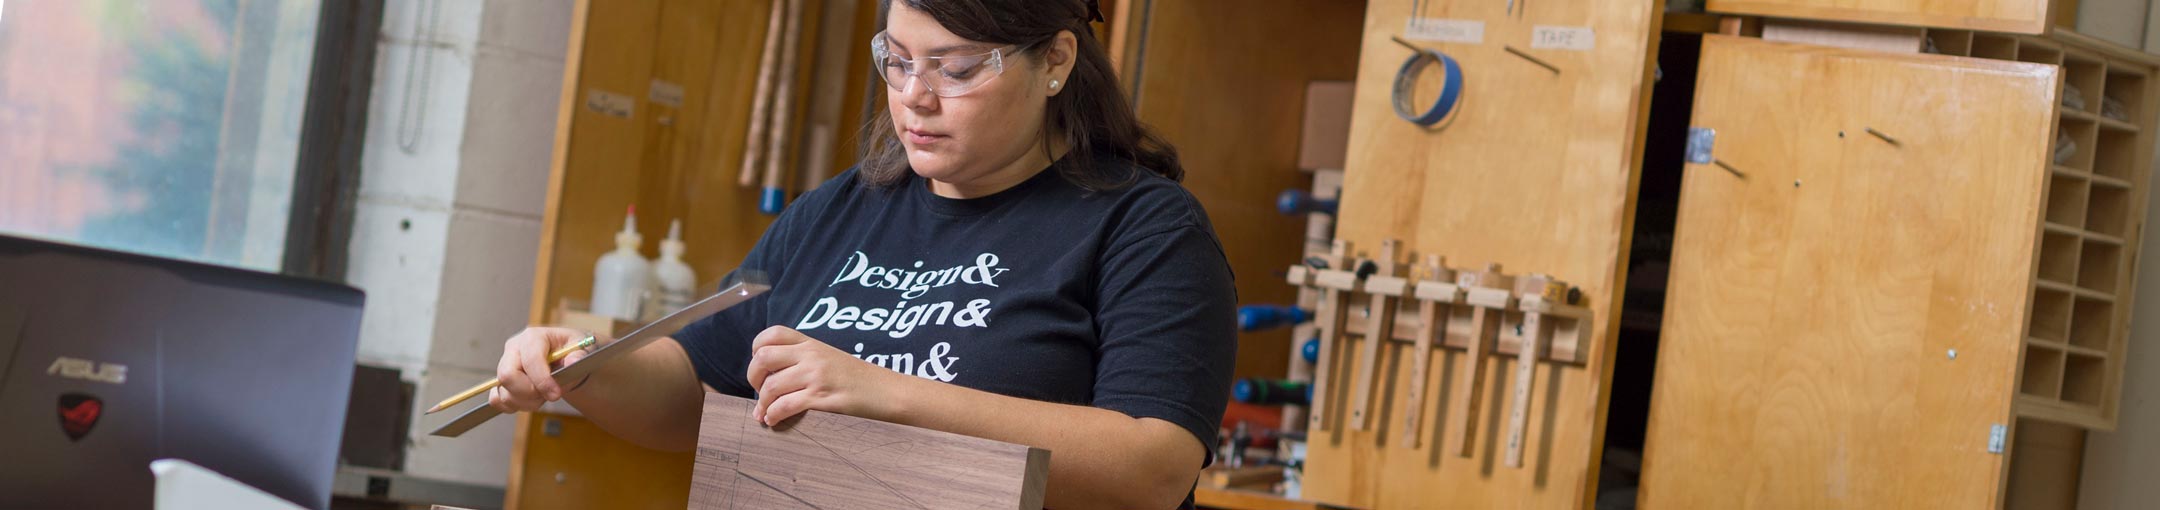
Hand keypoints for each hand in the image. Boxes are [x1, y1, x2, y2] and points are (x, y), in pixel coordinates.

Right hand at [487, 327, 603, 412]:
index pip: (529, 360)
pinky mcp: (500, 381)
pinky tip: (530, 400)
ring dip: (528, 402)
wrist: (565, 360)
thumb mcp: (582, 347)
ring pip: (504, 393)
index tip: (556, 394)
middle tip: (549, 395)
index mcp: (533, 337)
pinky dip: (515, 406)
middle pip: (507, 376)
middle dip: (530, 393)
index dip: (542, 380)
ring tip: (544, 395)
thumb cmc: (572, 351)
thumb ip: (579, 355)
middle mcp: (514, 349)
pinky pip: (498, 400)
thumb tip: (572, 361)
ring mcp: (504, 365)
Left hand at [746, 326, 905, 425]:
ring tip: (764, 414)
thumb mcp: (831, 358)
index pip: (772, 334)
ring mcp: (816, 376)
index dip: (757, 350)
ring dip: (762, 403)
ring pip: (771, 386)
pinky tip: (774, 421)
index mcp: (811, 343)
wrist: (889, 392)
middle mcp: (811, 356)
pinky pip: (785, 406)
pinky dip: (773, 415)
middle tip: (760, 391)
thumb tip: (774, 374)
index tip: (762, 368)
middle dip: (753, 378)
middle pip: (763, 358)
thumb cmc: (860, 379)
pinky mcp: (822, 398)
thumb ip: (805, 359)